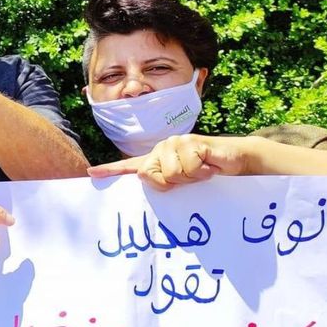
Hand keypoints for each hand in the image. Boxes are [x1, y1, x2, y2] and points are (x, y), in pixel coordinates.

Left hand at [88, 134, 248, 190]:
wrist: (234, 161)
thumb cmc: (207, 173)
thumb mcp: (183, 184)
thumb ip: (164, 184)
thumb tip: (144, 177)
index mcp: (156, 161)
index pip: (130, 166)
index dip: (110, 170)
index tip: (92, 173)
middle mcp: (161, 150)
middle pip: (148, 175)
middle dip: (169, 184)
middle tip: (189, 180)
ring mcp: (175, 143)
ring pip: (171, 174)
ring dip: (191, 179)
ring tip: (202, 171)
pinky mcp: (191, 141)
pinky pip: (189, 167)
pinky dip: (202, 172)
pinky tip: (210, 166)